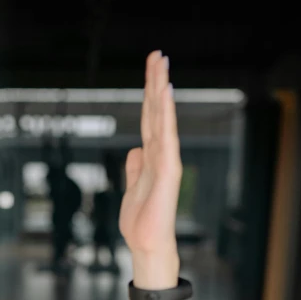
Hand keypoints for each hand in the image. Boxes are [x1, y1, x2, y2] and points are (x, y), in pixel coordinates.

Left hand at [119, 51, 181, 257]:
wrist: (147, 245)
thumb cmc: (141, 222)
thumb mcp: (131, 189)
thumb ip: (135, 168)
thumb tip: (136, 149)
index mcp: (150, 157)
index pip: (149, 118)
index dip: (148, 94)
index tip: (150, 68)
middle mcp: (160, 155)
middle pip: (156, 111)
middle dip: (155, 82)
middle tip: (157, 54)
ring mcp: (166, 161)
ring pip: (163, 118)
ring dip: (161, 89)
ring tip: (162, 63)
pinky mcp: (169, 170)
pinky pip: (167, 136)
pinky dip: (167, 114)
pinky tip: (166, 93)